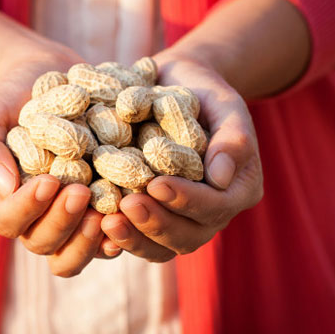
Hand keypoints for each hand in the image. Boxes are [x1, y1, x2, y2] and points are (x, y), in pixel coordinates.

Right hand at [0, 46, 104, 276]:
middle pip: (43, 243)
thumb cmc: (14, 97)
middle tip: (80, 192)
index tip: (48, 181)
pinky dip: (117, 236)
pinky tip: (130, 219)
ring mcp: (67, 220)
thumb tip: (3, 186)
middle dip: (61, 222)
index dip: (27, 208)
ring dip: (89, 241)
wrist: (54, 79)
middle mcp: (34, 218)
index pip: (8, 219)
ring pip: (73, 254)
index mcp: (1, 200)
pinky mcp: (97, 212)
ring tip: (107, 214)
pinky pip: (105, 240)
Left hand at [100, 53, 263, 261]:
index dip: (187, 200)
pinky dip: (120, 236)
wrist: (173, 86)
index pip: (216, 206)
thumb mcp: (224, 104)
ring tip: (107, 222)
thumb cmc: (202, 91)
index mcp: (237, 189)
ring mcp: (180, 219)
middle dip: (158, 223)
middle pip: (188, 236)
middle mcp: (211, 213)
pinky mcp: (152, 216)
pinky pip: (139, 238)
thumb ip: (232, 138)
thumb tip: (222, 177)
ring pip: (163, 247)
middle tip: (127, 205)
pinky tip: (97, 223)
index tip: (156, 184)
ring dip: (135, 238)